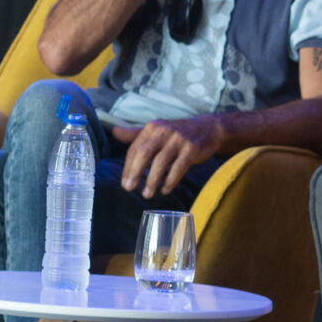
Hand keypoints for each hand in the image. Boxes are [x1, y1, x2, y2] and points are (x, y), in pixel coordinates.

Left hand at [111, 114, 226, 197]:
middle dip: (135, 172)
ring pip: (161, 161)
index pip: (135, 148)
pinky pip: (179, 167)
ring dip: (152, 180)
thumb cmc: (177, 134)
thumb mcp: (156, 131)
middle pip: (145, 153)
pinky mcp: (192, 149)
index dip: (128, 167)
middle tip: (129, 188)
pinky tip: (165, 190)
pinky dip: (171, 180)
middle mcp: (164, 131)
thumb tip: (114, 132)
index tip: (124, 183)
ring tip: (147, 194)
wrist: (208, 129)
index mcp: (152, 127)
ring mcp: (179, 139)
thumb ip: (135, 134)